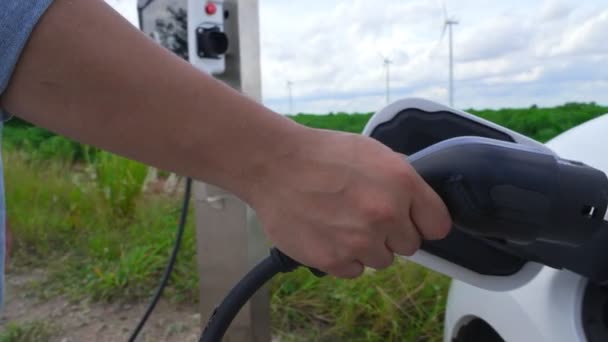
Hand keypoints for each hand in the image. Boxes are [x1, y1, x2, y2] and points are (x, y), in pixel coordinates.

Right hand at [246, 127, 451, 278]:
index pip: (438, 225)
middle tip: (364, 215)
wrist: (274, 165)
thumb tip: (416, 199)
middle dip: (392, 233)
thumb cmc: (320, 154)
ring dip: (366, 247)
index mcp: (402, 183)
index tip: (412, 221)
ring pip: (381, 260)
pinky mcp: (334, 260)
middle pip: (409, 245)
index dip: (423, 222)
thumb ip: (400, 177)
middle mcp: (386, 215)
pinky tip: (327, 233)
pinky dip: (343, 257)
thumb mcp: (371, 151)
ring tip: (341, 222)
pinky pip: (353, 270)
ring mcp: (359, 240)